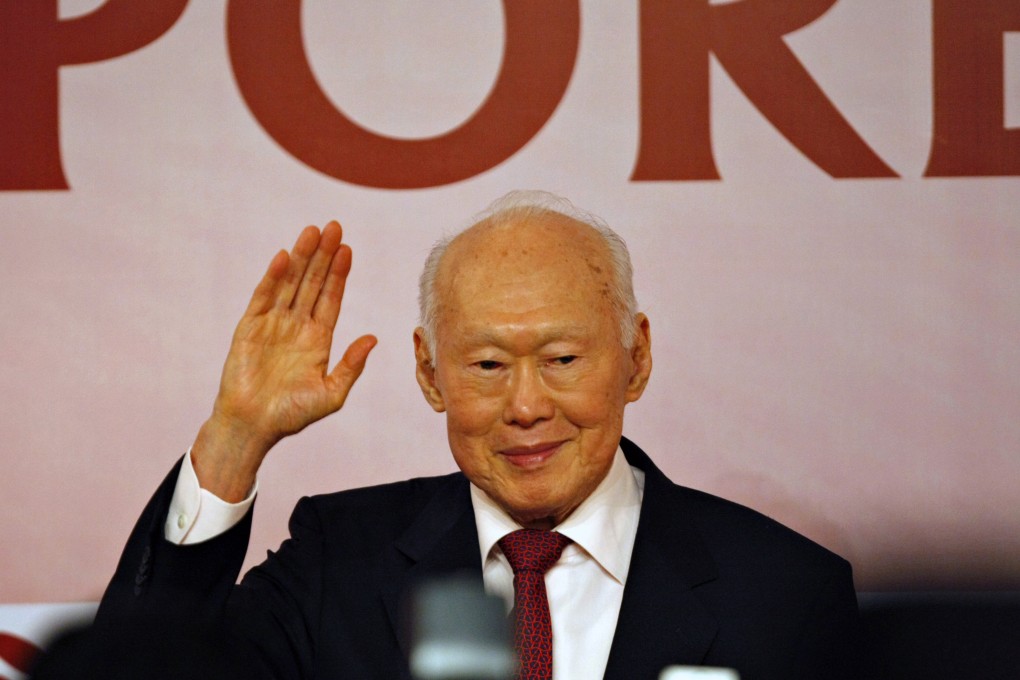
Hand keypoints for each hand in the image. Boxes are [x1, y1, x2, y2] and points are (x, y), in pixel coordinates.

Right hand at [192, 222, 376, 500]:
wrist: (253, 427)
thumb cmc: (291, 415)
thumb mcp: (331, 394)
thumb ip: (351, 366)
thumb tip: (373, 337)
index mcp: (318, 339)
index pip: (331, 298)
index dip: (340, 273)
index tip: (349, 249)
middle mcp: (296, 326)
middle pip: (313, 282)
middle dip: (324, 255)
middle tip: (334, 226)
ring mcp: (272, 324)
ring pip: (290, 283)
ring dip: (301, 258)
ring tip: (313, 231)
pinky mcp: (249, 328)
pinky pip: (263, 297)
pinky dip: (273, 277)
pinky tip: (285, 257)